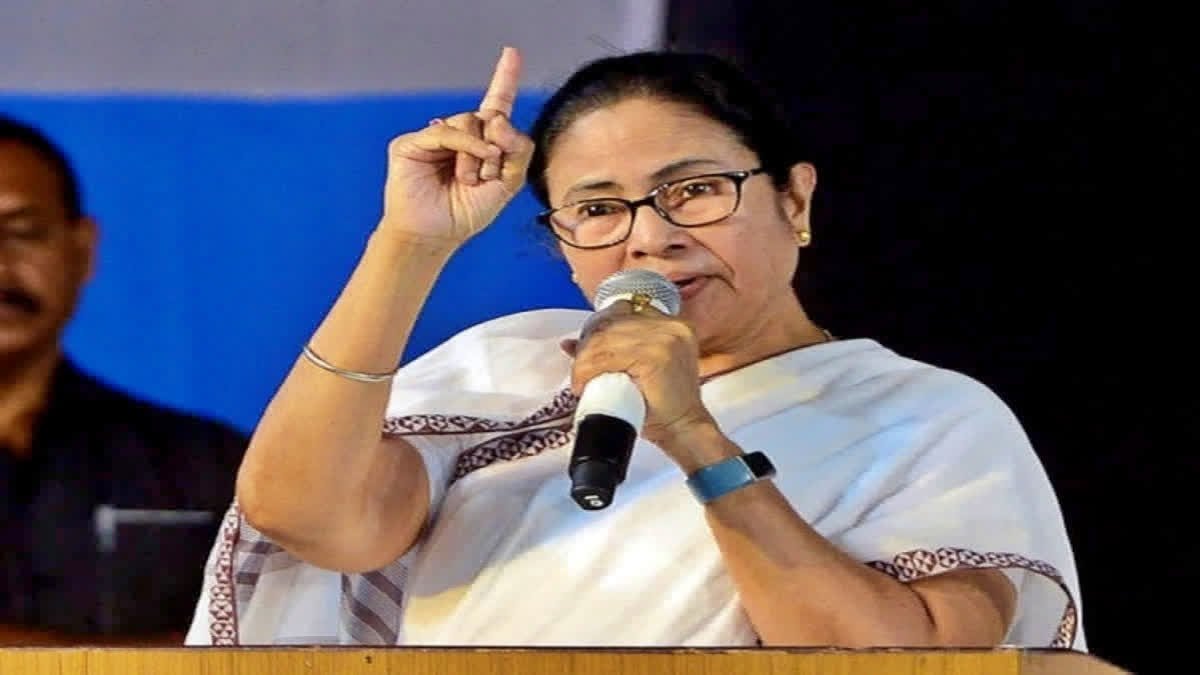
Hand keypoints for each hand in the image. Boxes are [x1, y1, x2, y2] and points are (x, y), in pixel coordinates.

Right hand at [379, 46, 534, 245]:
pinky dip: (464, 148)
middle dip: (497, 147)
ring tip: (468, 180)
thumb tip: (498, 119)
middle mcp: (459, 135)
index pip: (496, 105)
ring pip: (470, 121)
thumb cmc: (466, 213)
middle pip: (490, 116)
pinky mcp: (414, 142)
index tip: (512, 54)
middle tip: (488, 175)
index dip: (504, 79)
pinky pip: (447, 131)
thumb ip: (516, 150)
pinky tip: (466, 169)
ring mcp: (435, 137)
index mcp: (481, 143)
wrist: (435, 235)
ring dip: (478, 155)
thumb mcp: (507, 184)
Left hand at [562, 301, 720, 463]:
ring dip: (583, 361)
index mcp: (671, 325)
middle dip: (586, 345)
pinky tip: (583, 383)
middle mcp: (671, 326)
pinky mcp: (656, 356)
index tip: (585, 349)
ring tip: (580, 381)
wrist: (683, 430)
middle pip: (610, 323)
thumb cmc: (661, 406)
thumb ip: (611, 351)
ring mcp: (665, 338)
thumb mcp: (636, 370)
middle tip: (578, 371)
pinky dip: (587, 369)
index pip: (621, 310)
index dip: (597, 328)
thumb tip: (570, 344)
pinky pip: (607, 356)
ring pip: (605, 339)